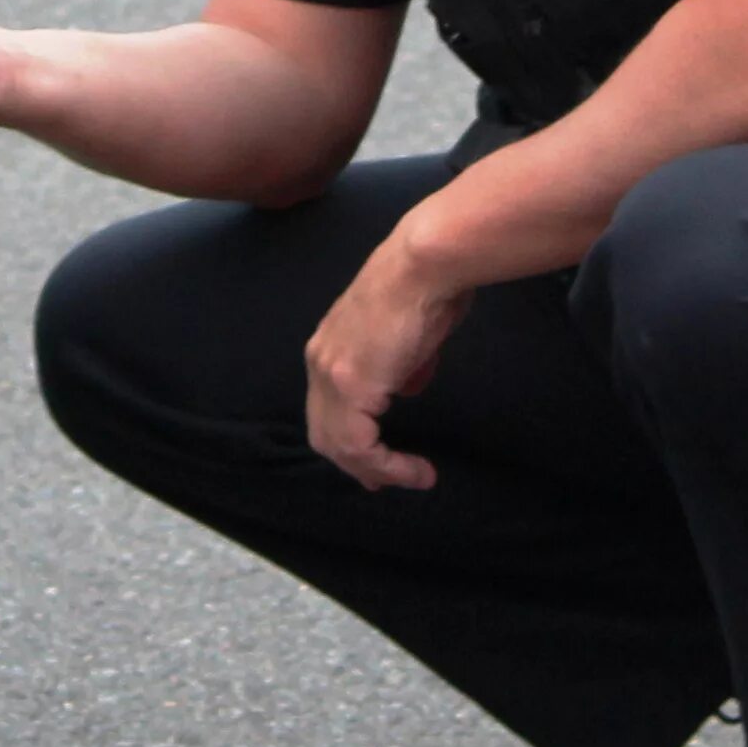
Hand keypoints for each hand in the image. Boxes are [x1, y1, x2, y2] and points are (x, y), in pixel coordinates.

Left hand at [303, 228, 470, 491]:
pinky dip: (388, 466)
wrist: (425, 264)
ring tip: (414, 477)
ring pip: (339, 445)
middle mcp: (320, 361)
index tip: (376, 461)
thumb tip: (406, 386)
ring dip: (377, 470)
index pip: (327, 406)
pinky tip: (416, 470)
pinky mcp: (351, 386)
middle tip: (384, 482)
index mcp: (329, 345)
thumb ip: (402, 365)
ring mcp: (331, 374)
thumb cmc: (427, 286)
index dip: (349, 438)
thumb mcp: (410, 335)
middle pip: (324, 431)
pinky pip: (360, 445)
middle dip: (355, 463)